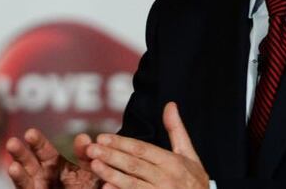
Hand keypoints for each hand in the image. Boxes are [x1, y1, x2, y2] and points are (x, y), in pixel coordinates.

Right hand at [6, 128, 102, 188]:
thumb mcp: (91, 174)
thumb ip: (87, 157)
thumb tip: (84, 137)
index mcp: (56, 165)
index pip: (44, 150)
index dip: (37, 141)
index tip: (30, 133)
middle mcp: (43, 175)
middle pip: (29, 160)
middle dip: (21, 151)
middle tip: (14, 141)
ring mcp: (37, 186)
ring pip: (24, 175)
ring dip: (17, 166)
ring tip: (11, 155)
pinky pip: (25, 188)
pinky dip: (20, 179)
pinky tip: (14, 169)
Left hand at [86, 102, 208, 188]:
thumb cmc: (195, 179)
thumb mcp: (189, 153)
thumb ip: (176, 130)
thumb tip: (170, 104)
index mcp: (172, 162)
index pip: (142, 150)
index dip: (121, 143)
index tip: (103, 137)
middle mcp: (166, 178)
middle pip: (134, 165)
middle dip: (111, 155)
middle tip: (91, 148)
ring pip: (132, 183)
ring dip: (111, 174)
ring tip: (94, 165)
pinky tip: (106, 188)